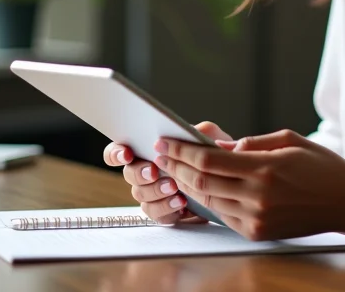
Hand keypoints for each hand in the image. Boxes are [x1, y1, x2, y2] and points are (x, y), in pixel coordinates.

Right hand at [103, 121, 232, 223]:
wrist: (227, 182)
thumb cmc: (214, 156)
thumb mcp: (211, 138)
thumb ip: (200, 131)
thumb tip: (187, 131)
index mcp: (150, 150)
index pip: (119, 150)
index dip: (116, 153)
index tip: (128, 154)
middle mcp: (146, 171)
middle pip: (129, 174)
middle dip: (140, 172)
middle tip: (155, 171)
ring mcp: (152, 193)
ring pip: (140, 194)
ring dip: (155, 190)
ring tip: (174, 187)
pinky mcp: (162, 211)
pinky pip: (156, 214)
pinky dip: (166, 208)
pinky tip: (180, 203)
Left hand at [155, 129, 344, 240]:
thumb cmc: (321, 165)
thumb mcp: (289, 140)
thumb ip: (251, 143)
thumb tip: (218, 145)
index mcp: (265, 168)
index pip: (210, 160)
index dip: (182, 151)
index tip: (165, 142)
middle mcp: (258, 196)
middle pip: (202, 182)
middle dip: (176, 167)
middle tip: (161, 155)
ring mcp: (257, 218)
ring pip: (208, 201)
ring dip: (187, 185)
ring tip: (173, 170)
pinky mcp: (258, 233)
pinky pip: (223, 216)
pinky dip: (207, 201)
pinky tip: (199, 188)